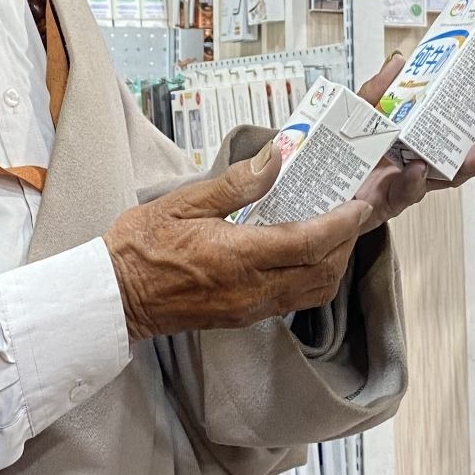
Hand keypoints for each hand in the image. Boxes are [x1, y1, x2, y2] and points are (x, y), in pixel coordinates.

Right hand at [106, 146, 377, 340]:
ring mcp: (250, 307)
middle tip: (355, 212)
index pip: (309, 242)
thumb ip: (236, 183)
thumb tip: (275, 159)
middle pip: (322, 271)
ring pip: (313, 290)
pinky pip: (294, 299)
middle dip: (346, 241)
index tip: (359, 203)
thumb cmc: (141, 247)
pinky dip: (313, 276)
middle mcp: (252, 288)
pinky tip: (306, 252)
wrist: (115, 297)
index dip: (342, 223)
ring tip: (337, 231)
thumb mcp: (184, 202)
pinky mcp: (244, 316)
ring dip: (333, 262)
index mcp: (238, 256)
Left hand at [352, 54, 474, 222]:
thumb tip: (398, 60)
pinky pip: (407, 193)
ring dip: (465, 164)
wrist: (320, 187)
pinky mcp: (391, 201)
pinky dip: (414, 181)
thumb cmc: (345, 151)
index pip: (454, 121)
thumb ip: (377, 89)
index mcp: (415, 134)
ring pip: (445, 175)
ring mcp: (408, 181)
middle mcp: (418, 157)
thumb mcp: (359, 112)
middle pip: (459, 149)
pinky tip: (419, 170)